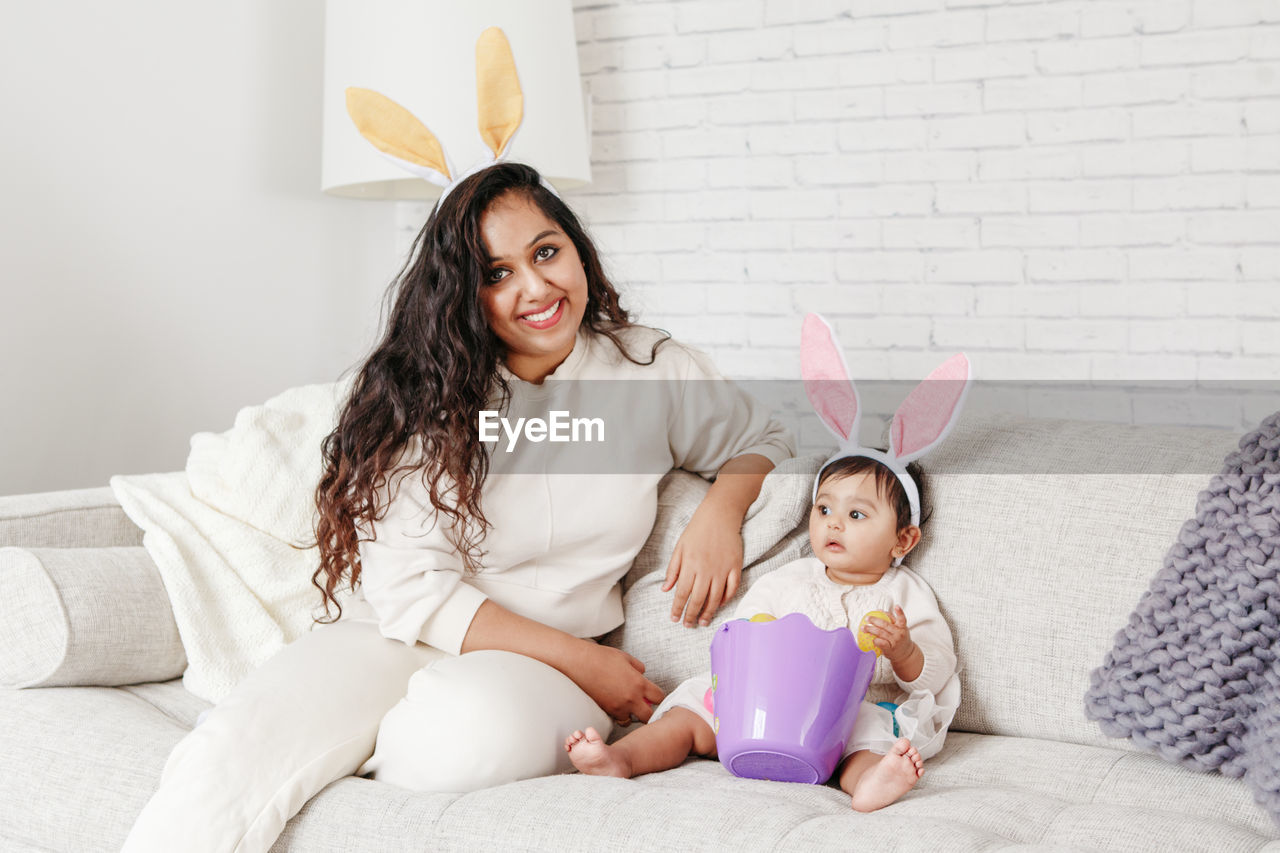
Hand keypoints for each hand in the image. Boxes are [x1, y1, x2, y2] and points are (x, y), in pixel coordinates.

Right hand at [568, 641, 664, 726]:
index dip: (658, 696)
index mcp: (639, 683)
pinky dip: (618, 715)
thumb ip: (638, 668)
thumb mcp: (626, 658)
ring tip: (628, 706)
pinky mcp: (606, 710)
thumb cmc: (603, 657)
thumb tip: (642, 674)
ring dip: (631, 715)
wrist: (581, 663)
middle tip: (643, 705)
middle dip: (648, 711)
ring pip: (631, 721)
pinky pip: (617, 718)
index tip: (653, 695)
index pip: (659, 697)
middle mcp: (630, 699)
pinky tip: (616, 705)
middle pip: (648, 716)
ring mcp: (618, 707)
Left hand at [662, 501, 743, 627]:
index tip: (674, 618)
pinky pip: (731, 589)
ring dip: (708, 612)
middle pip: (698, 599)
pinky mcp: (735, 567)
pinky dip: (726, 599)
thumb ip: (672, 570)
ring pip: (715, 598)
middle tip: (688, 625)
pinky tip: (719, 605)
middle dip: (691, 615)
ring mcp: (722, 569)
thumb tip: (665, 589)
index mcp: (690, 565)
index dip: (678, 608)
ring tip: (702, 622)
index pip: (682, 593)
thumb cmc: (697, 530)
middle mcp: (706, 570)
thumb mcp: (679, 547)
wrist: (720, 515)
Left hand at [861, 606, 916, 664]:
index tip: (896, 606)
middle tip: (867, 618)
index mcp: (902, 627)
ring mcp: (894, 641)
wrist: (905, 654)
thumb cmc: (901, 638)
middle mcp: (899, 633)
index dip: (900, 612)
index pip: (902, 619)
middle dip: (875, 620)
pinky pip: (880, 642)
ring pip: (880, 633)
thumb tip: (880, 610)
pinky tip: (871, 638)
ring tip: (863, 628)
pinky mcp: (890, 648)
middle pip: (886, 625)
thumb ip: (892, 619)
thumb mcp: (900, 628)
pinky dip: (875, 640)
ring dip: (870, 629)